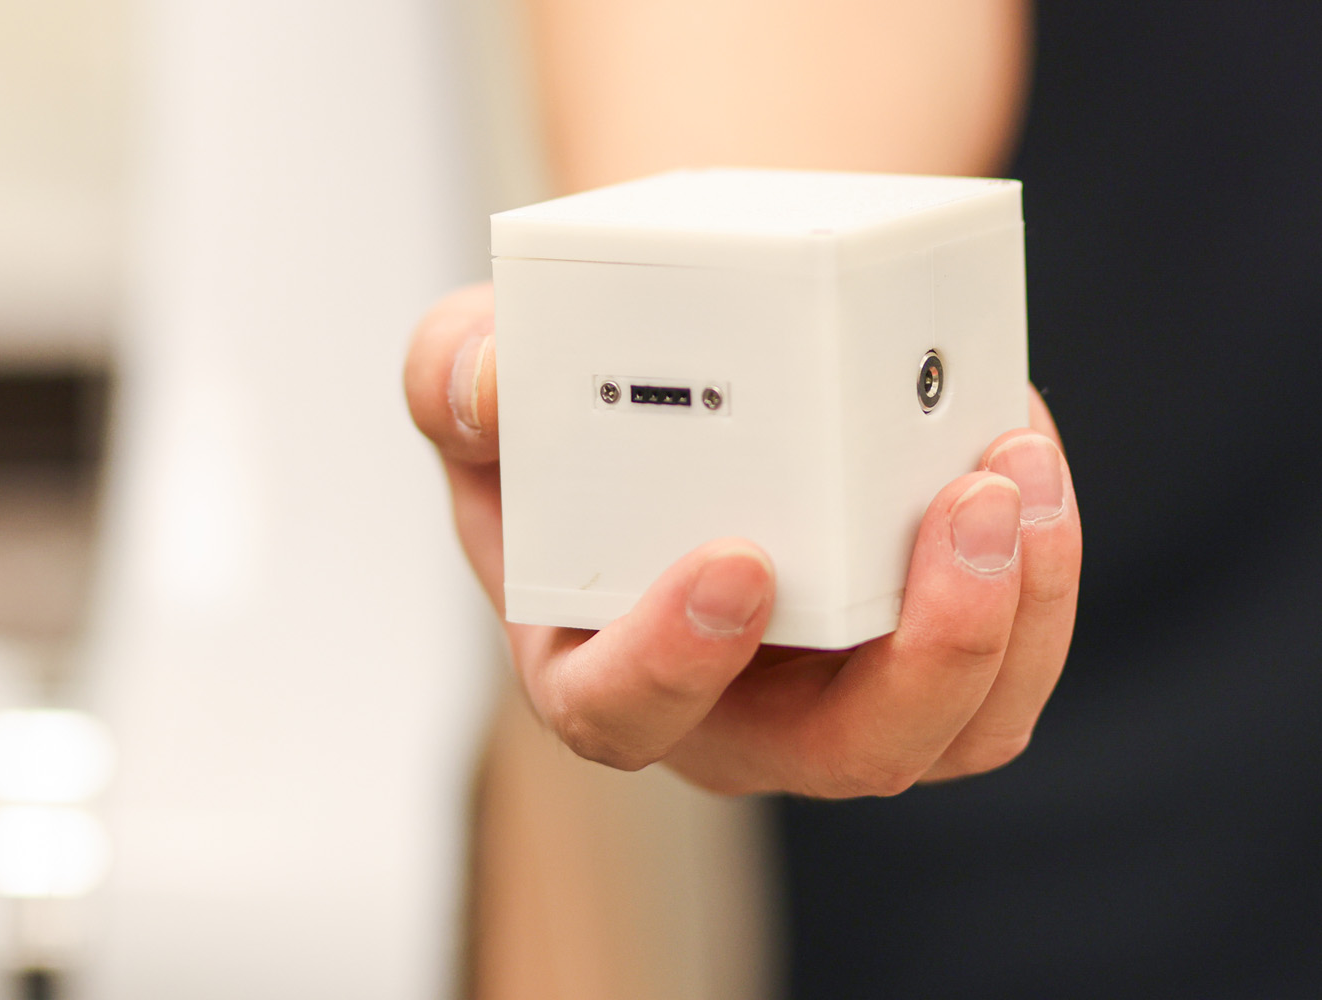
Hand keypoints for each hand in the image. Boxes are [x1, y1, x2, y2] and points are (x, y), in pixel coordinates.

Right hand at [405, 284, 1080, 796]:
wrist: (658, 378)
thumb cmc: (556, 402)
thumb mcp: (470, 370)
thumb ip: (452, 373)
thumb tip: (490, 383)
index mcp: (587, 661)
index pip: (620, 712)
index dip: (676, 660)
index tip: (737, 561)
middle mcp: (720, 710)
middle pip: (841, 752)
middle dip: (927, 646)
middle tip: (963, 503)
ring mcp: (832, 695)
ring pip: (953, 728)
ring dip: (1014, 612)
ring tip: (1015, 467)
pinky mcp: (921, 651)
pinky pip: (1009, 659)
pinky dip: (1040, 566)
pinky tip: (1019, 443)